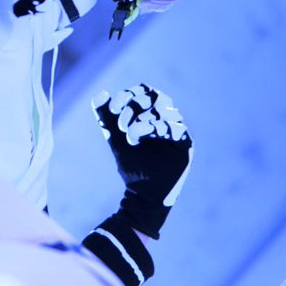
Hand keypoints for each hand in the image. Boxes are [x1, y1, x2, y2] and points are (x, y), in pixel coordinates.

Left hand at [93, 84, 192, 238]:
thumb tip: (100, 93)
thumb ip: (106, 117)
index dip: (128, 95)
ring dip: (143, 119)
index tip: (113, 108)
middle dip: (135, 105)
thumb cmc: (131, 165)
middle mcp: (168, 120)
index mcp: (153, 115)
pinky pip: (176, 128)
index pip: (145, 92)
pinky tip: (138, 136)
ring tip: (130, 135)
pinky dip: (155, 128)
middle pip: (157, 96)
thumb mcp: (115, 138)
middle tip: (121, 123)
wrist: (140, 194)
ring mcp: (178, 132)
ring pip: (166, 111)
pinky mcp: (185, 145)